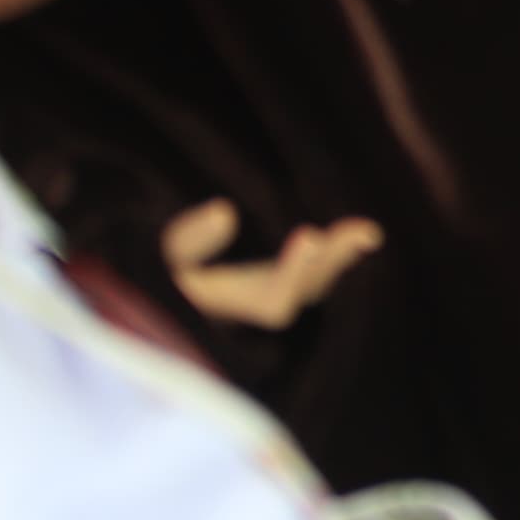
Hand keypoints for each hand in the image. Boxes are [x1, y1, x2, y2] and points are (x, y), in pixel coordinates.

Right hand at [162, 201, 383, 329]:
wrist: (152, 295)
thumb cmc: (151, 272)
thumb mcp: (156, 255)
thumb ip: (188, 239)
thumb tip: (225, 212)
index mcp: (227, 307)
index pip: (273, 300)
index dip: (293, 272)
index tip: (310, 235)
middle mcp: (250, 306)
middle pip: (303, 293)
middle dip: (330, 264)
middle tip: (362, 233)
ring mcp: (265, 296)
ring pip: (312, 287)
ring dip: (338, 261)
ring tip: (367, 235)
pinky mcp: (274, 284)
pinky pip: (313, 277)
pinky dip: (335, 258)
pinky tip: (362, 238)